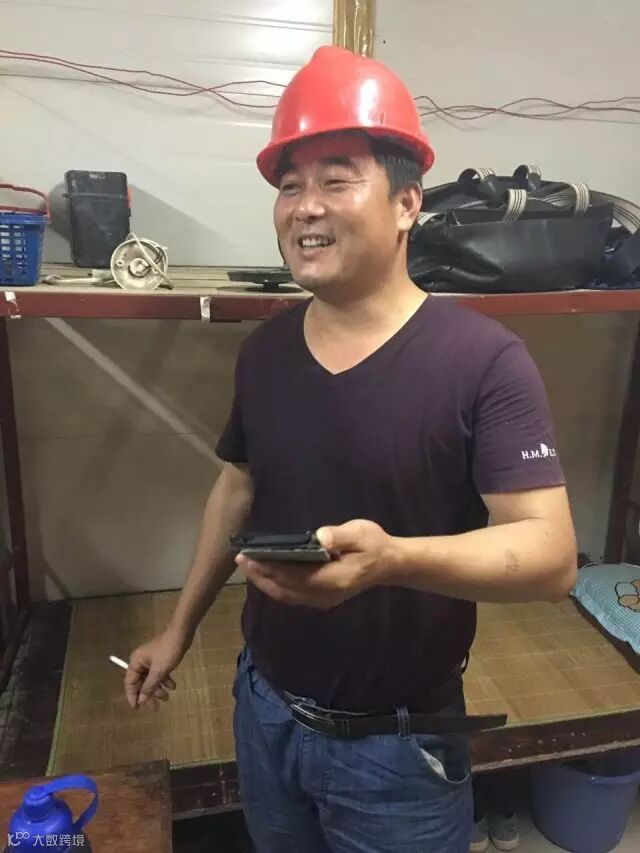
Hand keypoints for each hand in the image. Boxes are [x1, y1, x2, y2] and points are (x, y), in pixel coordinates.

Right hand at [124, 626, 187, 710]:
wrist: (182, 635)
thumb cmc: (168, 652)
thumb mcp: (158, 671)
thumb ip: (149, 687)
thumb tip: (140, 700)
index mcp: (136, 662)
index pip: (130, 682)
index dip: (133, 696)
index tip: (137, 708)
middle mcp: (141, 661)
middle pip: (141, 682)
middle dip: (148, 695)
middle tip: (155, 708)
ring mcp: (151, 660)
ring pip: (151, 679)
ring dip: (158, 689)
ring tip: (167, 698)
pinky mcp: (160, 659)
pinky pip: (159, 673)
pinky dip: (164, 680)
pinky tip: (173, 686)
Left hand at [235, 519, 394, 609]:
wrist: (389, 564)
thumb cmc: (374, 544)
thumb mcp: (361, 533)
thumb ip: (341, 536)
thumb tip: (321, 537)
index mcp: (334, 579)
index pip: (295, 577)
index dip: (272, 569)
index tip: (252, 558)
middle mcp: (325, 595)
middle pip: (286, 589)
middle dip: (262, 576)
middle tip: (242, 560)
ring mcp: (323, 599)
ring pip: (288, 596)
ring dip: (266, 583)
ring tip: (248, 567)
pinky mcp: (322, 599)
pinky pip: (293, 596)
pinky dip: (277, 587)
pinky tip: (266, 575)